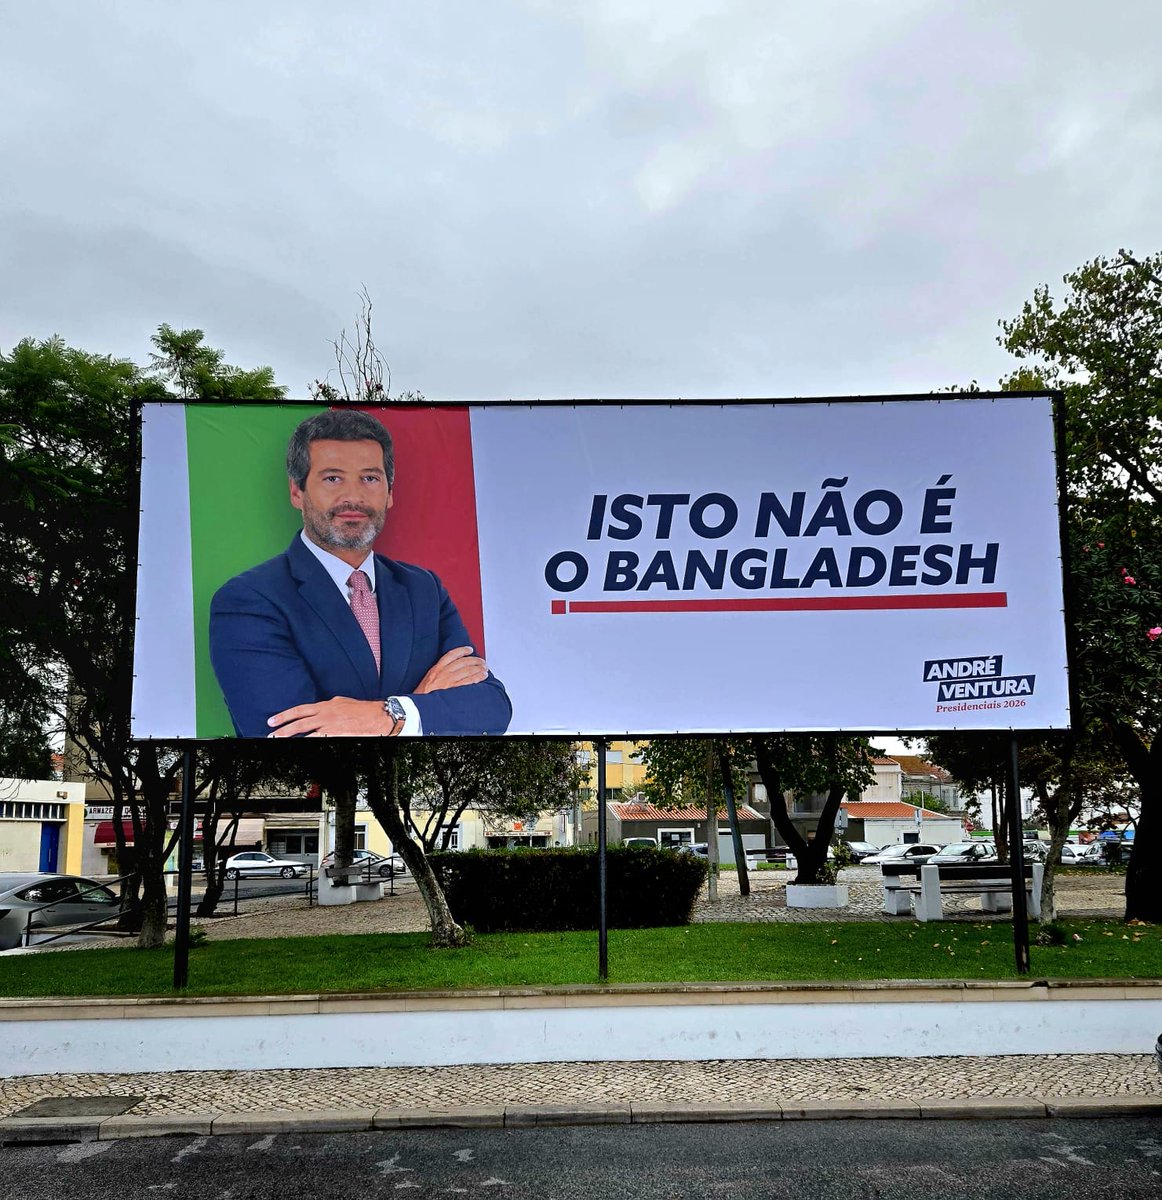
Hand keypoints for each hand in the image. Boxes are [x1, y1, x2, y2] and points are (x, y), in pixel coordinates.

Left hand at [268, 697, 400, 737]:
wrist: (377, 716)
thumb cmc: (362, 709)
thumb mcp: (341, 702)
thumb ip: (328, 705)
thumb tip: (320, 707)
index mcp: (325, 705)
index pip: (299, 710)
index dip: (284, 715)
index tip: (273, 720)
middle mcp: (324, 714)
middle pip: (298, 721)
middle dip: (282, 728)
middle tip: (270, 734)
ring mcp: (329, 726)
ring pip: (304, 732)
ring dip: (290, 737)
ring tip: (278, 741)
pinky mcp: (335, 735)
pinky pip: (316, 740)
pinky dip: (306, 743)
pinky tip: (298, 746)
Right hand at [414, 646, 487, 693]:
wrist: (416, 707)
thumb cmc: (421, 696)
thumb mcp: (427, 680)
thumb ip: (438, 674)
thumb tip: (450, 672)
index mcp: (435, 670)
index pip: (451, 655)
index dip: (462, 650)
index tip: (469, 650)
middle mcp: (442, 673)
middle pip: (462, 662)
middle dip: (474, 660)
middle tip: (482, 662)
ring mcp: (448, 681)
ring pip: (467, 670)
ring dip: (478, 668)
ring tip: (485, 669)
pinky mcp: (452, 689)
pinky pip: (468, 681)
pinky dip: (477, 677)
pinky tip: (482, 676)